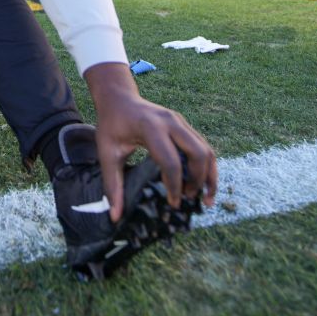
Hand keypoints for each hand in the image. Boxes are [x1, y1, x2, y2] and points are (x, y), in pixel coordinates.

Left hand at [83, 62, 217, 223]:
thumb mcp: (106, 153)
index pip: (171, 160)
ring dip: (209, 175)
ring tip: (206, 198)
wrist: (118, 98)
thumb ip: (112, 185)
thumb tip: (115, 216)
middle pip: (198, 153)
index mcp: (150, 127)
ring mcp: (181, 122)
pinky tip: (203, 184)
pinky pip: (203, 146)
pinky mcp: (185, 125)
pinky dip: (206, 166)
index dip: (175, 185)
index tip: (173, 203)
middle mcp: (171, 122)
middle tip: (190, 200)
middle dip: (198, 180)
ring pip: (206, 150)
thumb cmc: (111, 125)